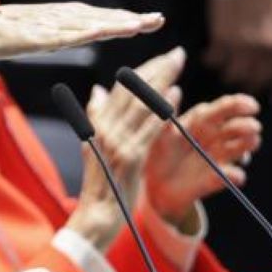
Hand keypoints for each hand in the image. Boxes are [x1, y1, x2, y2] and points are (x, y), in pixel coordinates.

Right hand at [0, 2, 162, 60]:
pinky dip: (83, 32)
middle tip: (158, 19)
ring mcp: (49, 26)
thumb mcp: (44, 36)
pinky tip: (100, 31)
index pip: (103, 18)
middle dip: (131, 19)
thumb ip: (65, 35)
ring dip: (113, 24)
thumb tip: (88, 34)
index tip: (153, 20)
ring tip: (138, 25)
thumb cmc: (7, 33)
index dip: (129, 18)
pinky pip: (64, 35)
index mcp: (66, 18)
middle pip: (102, 18)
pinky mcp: (36, 36)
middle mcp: (62, 17)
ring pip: (88, 24)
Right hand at [65, 47, 188, 245]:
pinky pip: (149, 129)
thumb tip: (98, 90)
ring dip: (162, 82)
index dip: (143, 71)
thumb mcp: (93, 147)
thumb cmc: (100, 184)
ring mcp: (116, 143)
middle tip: (178, 55)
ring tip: (178, 65)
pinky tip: (175, 96)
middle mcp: (104, 130)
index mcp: (97, 124)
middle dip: (157, 70)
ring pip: (141, 105)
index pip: (121, 89)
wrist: (97, 216)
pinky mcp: (130, 158)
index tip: (163, 58)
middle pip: (132, 91)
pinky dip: (162, 110)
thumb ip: (96, 117)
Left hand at [144, 93, 262, 221]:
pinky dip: (234, 176)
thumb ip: (166, 116)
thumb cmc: (154, 153)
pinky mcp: (215, 180)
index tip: (251, 106)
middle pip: (235, 127)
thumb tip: (175, 89)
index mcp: (200, 122)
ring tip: (252, 142)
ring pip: (239, 149)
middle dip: (246, 126)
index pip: (223, 108)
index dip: (238, 105)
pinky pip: (228, 177)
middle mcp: (213, 138)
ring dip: (247, 145)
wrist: (152, 186)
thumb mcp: (157, 134)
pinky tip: (236, 175)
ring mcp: (217, 158)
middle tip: (254, 127)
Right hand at [205, 0, 271, 105]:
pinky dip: (213, 61)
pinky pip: (216, 60)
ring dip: (232, 75)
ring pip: (237, 75)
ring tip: (229, 72)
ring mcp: (245, 46)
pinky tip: (211, 58)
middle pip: (261, 79)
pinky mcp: (222, 39)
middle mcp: (270, 49)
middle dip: (255, 84)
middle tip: (249, 86)